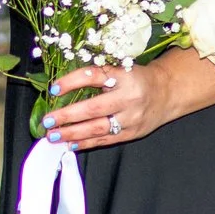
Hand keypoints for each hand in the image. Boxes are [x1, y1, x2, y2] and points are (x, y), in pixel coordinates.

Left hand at [42, 58, 176, 149]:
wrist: (166, 93)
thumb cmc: (136, 78)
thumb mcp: (120, 69)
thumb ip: (97, 76)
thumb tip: (61, 88)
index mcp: (124, 76)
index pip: (95, 76)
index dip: (73, 81)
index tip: (54, 88)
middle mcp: (128, 98)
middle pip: (94, 108)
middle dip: (68, 116)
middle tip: (47, 120)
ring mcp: (131, 118)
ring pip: (99, 128)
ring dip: (73, 133)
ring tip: (53, 135)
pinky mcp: (132, 133)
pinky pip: (106, 140)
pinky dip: (87, 143)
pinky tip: (70, 144)